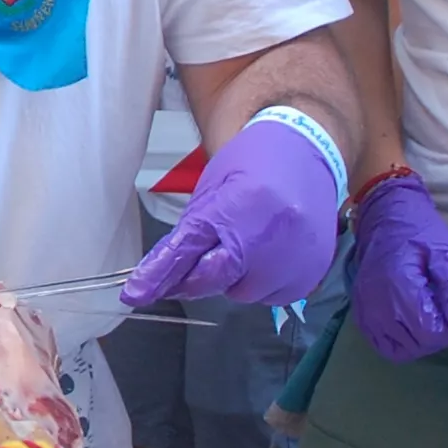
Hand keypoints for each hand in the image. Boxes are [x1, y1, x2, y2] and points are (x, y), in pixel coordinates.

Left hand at [121, 116, 337, 308]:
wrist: (308, 150)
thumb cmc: (253, 163)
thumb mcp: (212, 189)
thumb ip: (186, 235)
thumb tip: (155, 278)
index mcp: (242, 205)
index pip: (190, 251)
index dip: (160, 275)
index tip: (136, 294)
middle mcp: (273, 237)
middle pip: (216, 280)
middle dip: (200, 275)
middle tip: (206, 251)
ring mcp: (297, 259)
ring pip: (243, 293)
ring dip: (235, 277)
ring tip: (250, 240)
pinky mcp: (311, 274)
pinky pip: (272, 297)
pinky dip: (262, 281)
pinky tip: (270, 251)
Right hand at [349, 170, 447, 360]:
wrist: (384, 215)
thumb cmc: (419, 230)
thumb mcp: (445, 253)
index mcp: (400, 288)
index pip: (431, 333)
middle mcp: (378, 306)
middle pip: (417, 345)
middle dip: (440, 336)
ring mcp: (366, 312)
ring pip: (400, 350)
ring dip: (422, 342)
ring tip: (432, 320)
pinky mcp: (361, 314)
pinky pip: (382, 345)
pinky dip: (401, 343)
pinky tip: (413, 325)